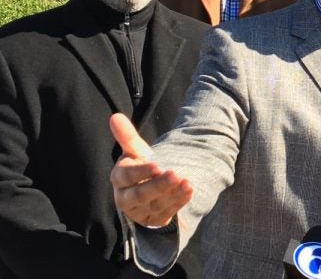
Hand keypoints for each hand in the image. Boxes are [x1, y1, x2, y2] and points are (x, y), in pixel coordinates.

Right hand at [109, 113, 191, 227]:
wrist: (150, 185)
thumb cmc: (140, 165)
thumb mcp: (135, 150)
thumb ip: (127, 135)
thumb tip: (115, 116)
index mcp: (119, 179)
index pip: (127, 177)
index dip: (141, 172)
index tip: (157, 165)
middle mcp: (126, 198)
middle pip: (140, 195)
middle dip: (158, 186)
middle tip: (175, 174)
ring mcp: (140, 211)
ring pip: (155, 205)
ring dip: (172, 195)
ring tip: (187, 182)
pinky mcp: (154, 220)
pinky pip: (167, 213)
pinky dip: (179, 202)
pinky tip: (189, 191)